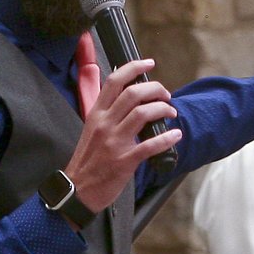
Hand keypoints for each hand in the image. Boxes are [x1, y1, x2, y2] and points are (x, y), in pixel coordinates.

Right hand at [63, 59, 179, 213]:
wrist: (78, 190)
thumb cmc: (88, 159)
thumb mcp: (90, 129)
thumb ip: (107, 113)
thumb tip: (126, 96)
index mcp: (96, 114)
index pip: (114, 81)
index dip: (133, 67)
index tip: (149, 64)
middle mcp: (105, 124)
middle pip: (133, 93)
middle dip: (156, 89)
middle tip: (166, 95)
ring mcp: (114, 142)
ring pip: (143, 114)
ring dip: (163, 109)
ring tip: (171, 112)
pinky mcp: (125, 161)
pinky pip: (150, 145)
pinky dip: (167, 138)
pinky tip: (175, 135)